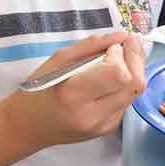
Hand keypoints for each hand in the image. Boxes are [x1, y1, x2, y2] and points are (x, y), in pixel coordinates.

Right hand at [17, 31, 146, 146]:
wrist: (28, 127)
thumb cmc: (38, 89)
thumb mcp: (58, 59)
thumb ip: (92, 45)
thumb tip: (122, 35)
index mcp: (74, 95)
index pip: (117, 74)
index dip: (121, 55)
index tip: (111, 47)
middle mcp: (93, 115)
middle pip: (134, 84)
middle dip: (135, 59)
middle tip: (128, 43)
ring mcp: (103, 126)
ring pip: (136, 93)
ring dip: (134, 70)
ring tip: (122, 57)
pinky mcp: (109, 129)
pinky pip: (128, 101)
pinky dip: (126, 84)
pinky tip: (114, 76)